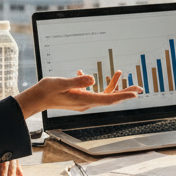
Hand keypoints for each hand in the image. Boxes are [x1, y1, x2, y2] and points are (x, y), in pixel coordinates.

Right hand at [16, 70, 142, 118]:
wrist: (36, 99)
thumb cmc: (47, 90)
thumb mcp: (61, 83)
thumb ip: (77, 81)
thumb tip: (93, 79)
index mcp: (84, 100)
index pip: (108, 99)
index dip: (123, 96)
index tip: (135, 94)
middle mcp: (86, 103)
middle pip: (110, 98)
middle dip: (125, 92)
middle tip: (139, 87)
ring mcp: (82, 101)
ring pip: (103, 94)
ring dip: (113, 85)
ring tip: (121, 73)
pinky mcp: (78, 98)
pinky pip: (92, 91)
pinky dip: (95, 83)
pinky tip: (86, 73)